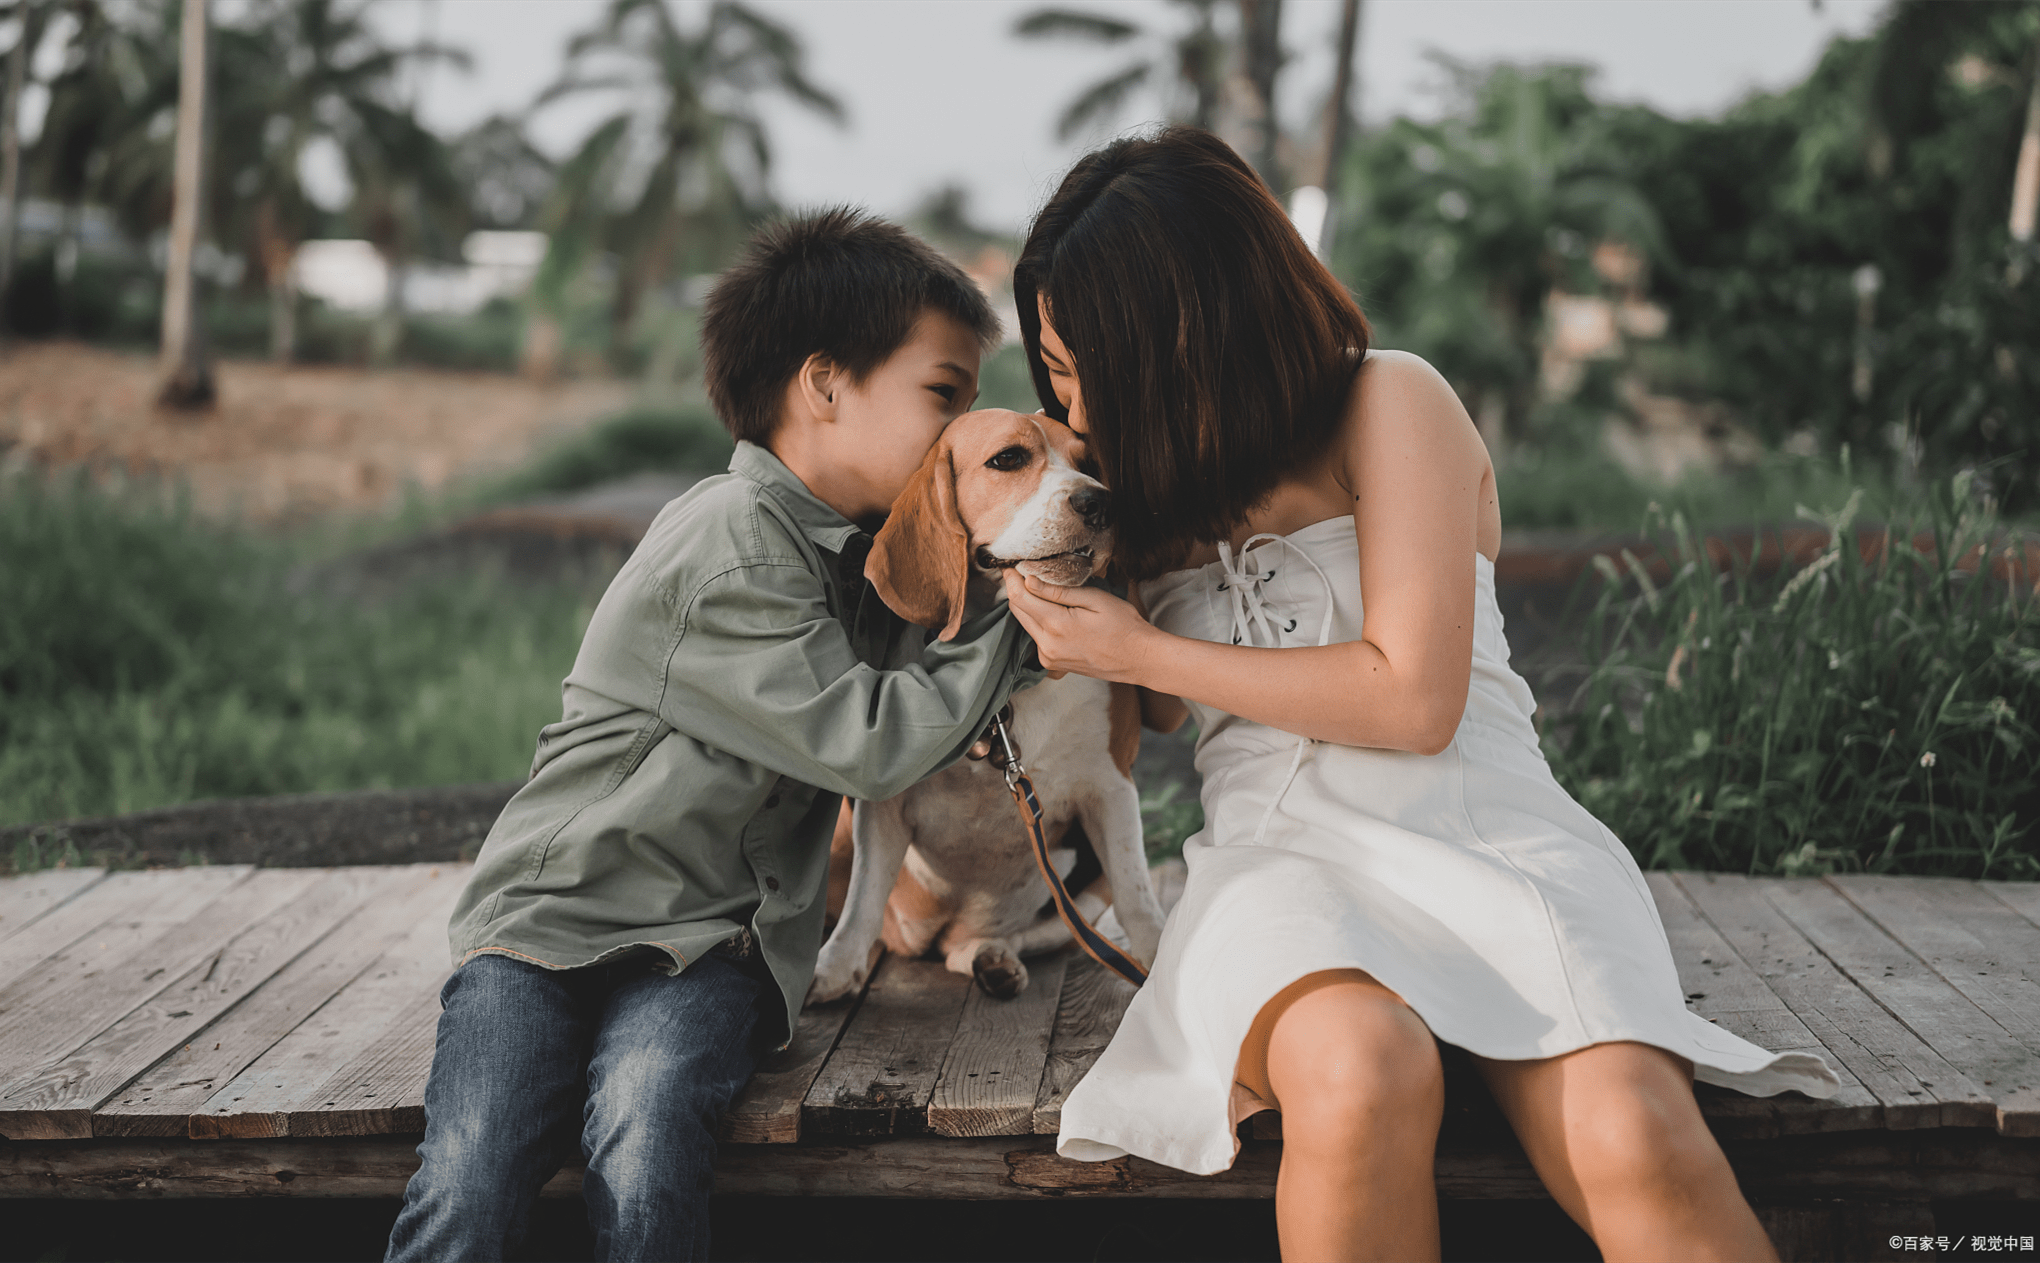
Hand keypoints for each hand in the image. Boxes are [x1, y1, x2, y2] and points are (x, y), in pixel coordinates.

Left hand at [1002, 571, 1155, 681]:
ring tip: (1037, 588)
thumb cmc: (1124, 627)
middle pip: (1018, 612)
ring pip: (1025, 624)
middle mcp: (1047, 646)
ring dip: (1027, 606)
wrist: (1138, 658)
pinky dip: (1037, 622)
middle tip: (1021, 572)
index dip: (1012, 579)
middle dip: (1017, 590)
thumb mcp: (1094, 599)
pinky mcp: (1052, 663)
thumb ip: (1058, 592)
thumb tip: (1029, 581)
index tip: (1011, 566)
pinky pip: (1036, 637)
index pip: (1020, 598)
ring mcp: (1048, 657)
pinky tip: (1050, 612)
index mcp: (1057, 626)